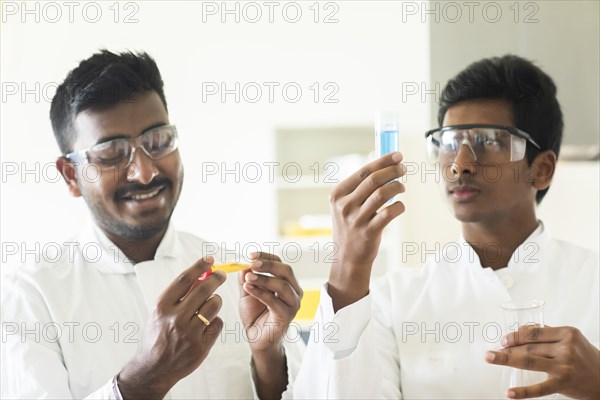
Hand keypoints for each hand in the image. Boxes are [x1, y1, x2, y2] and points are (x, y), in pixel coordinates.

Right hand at [118, 256, 225, 398]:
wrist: (153, 368)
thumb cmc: (158, 336)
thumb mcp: (160, 313)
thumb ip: (178, 296)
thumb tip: (200, 275)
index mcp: (162, 306)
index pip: (185, 279)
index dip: (199, 266)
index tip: (209, 259)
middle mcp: (175, 318)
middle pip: (204, 289)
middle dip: (216, 278)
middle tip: (221, 275)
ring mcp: (189, 333)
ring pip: (214, 305)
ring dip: (216, 301)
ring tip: (209, 306)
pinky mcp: (201, 345)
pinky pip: (217, 323)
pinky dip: (215, 322)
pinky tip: (206, 327)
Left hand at [239, 252, 302, 352]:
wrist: (257, 338)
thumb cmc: (255, 315)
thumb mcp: (247, 292)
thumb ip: (246, 278)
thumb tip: (243, 265)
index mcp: (286, 282)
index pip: (279, 262)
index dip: (266, 257)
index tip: (250, 255)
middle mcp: (294, 291)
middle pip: (286, 270)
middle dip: (268, 265)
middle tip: (252, 264)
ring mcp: (293, 304)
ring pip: (282, 285)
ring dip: (263, 279)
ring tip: (248, 278)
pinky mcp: (287, 315)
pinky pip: (274, 301)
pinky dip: (260, 292)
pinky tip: (248, 288)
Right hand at [328, 152, 405, 310]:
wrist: (347, 258)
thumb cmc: (351, 226)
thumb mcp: (346, 205)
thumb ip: (360, 186)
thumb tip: (382, 162)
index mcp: (338, 194)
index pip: (363, 171)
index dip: (383, 161)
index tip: (398, 155)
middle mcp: (344, 205)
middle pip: (373, 180)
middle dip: (393, 171)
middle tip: (404, 169)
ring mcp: (355, 219)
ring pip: (382, 194)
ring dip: (397, 187)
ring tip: (402, 187)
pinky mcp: (368, 232)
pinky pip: (388, 213)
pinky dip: (398, 206)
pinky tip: (400, 206)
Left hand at [485, 325, 599, 398]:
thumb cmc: (585, 357)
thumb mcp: (572, 340)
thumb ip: (549, 334)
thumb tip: (521, 331)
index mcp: (567, 333)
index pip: (534, 332)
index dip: (515, 335)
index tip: (503, 340)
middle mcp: (566, 348)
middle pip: (529, 346)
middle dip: (508, 348)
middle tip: (492, 351)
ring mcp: (564, 366)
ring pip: (529, 360)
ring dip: (506, 358)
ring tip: (490, 357)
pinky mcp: (563, 384)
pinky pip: (539, 388)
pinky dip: (523, 391)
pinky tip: (509, 393)